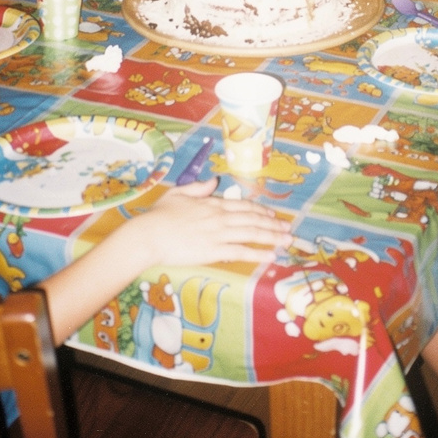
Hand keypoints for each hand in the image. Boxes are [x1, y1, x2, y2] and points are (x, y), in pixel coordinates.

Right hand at [141, 179, 292, 265]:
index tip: (271, 214)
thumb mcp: (178, 193)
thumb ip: (198, 187)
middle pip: (252, 219)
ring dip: (272, 237)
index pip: (242, 206)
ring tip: (287, 240)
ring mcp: (218, 234)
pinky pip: (241, 251)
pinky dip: (258, 253)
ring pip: (252, 234)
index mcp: (211, 203)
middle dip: (272, 224)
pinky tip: (271, 255)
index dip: (259, 210)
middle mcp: (220, 217)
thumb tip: (214, 181)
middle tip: (288, 229)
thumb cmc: (159, 216)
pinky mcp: (214, 251)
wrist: (149, 235)